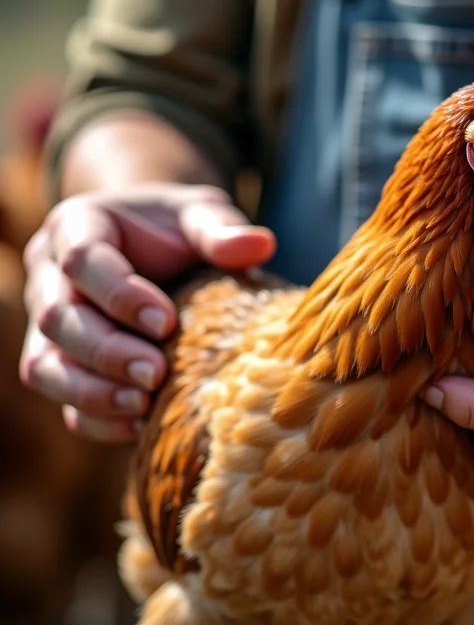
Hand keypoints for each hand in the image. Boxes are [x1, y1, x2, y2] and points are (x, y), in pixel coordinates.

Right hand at [20, 183, 274, 442]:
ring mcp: (51, 325)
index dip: (119, 294)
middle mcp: (52, 275)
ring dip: (91, 391)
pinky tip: (136, 425)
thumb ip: (222, 229)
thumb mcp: (201, 217)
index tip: (166, 322)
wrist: (159, 247)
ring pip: (43, 366)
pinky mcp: (60, 363)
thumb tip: (261, 244)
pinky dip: (93, 418)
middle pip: (56, 317)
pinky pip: (60, 399)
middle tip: (156, 372)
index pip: (82, 259)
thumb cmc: (178, 229)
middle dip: (106, 351)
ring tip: (142, 405)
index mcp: (79, 225)